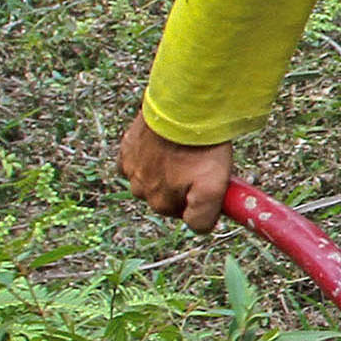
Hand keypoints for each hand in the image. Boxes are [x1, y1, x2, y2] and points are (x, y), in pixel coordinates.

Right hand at [117, 113, 237, 232]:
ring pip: (150, 178)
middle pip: (165, 196)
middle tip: (198, 164)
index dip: (199, 201)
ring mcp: (131, 168)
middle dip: (181, 185)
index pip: (183, 215)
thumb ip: (202, 217)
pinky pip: (134, 160)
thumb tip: (198, 228)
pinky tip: (162, 146)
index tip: (208, 183)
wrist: (184, 112)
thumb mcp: (213, 189)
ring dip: (164, 169)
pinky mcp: (127, 148)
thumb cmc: (201, 149)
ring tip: (183, 151)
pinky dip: (147, 156)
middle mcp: (140, 190)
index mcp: (161, 203)